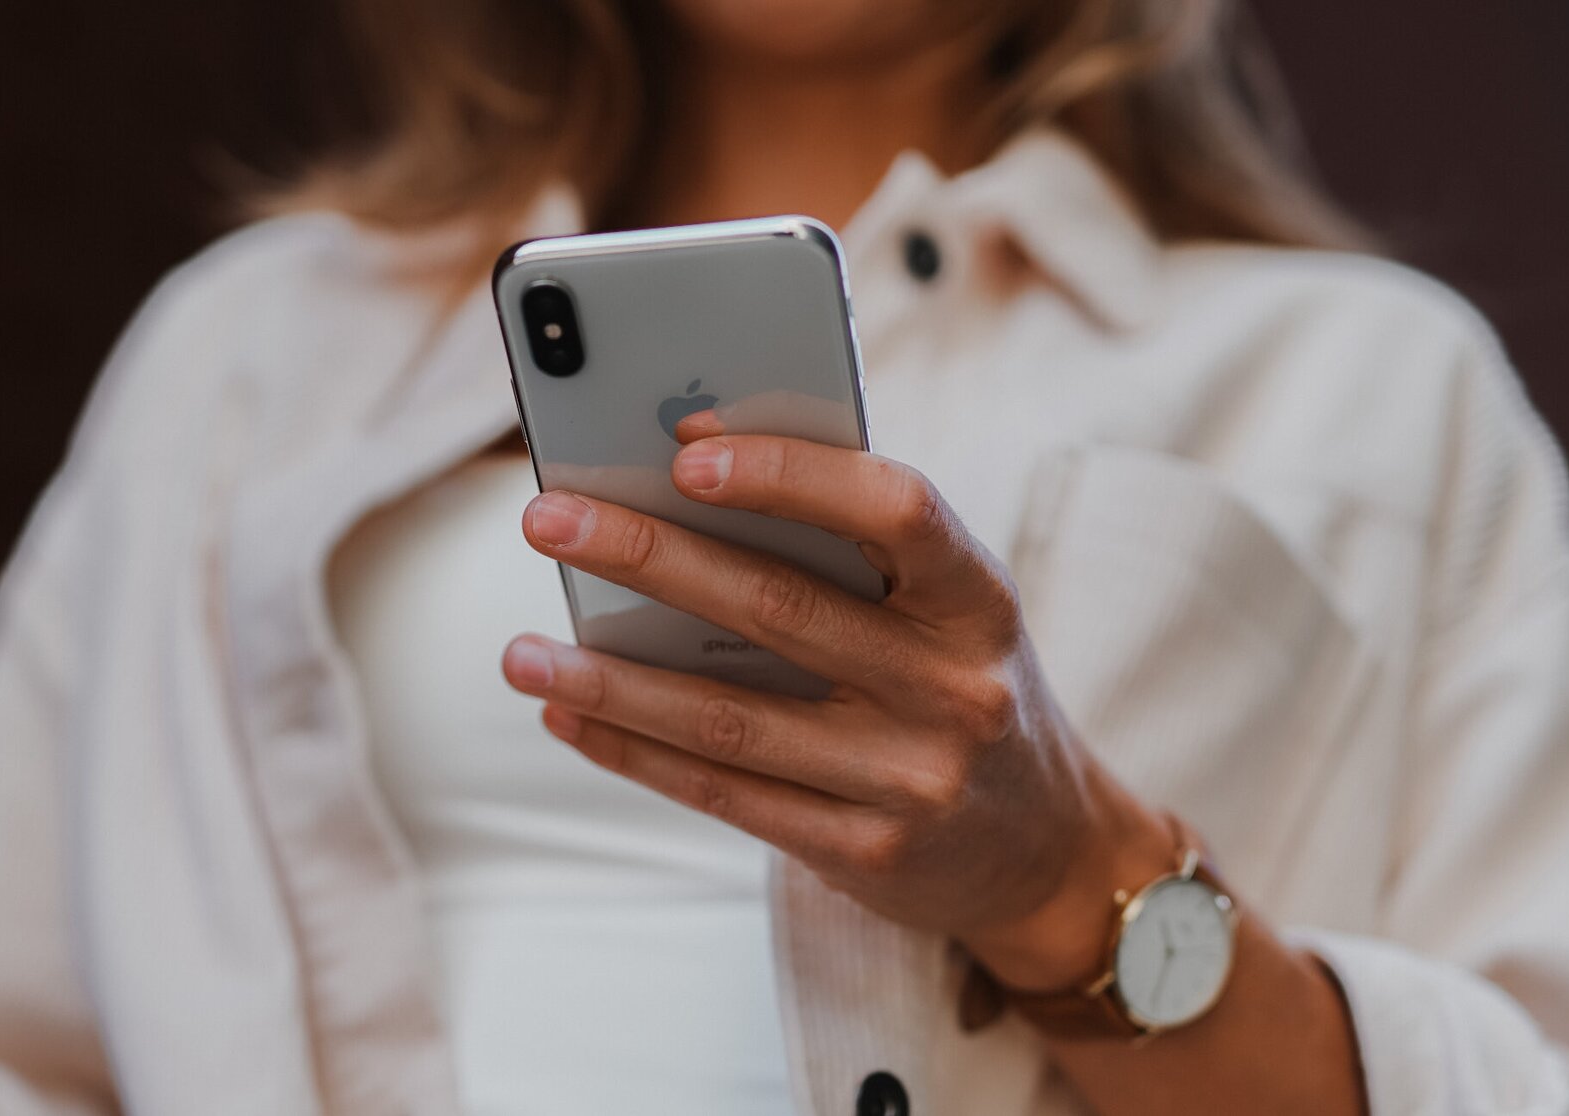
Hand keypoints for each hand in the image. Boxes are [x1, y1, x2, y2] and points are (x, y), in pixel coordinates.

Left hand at [501, 417, 1173, 987]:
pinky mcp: (863, 852)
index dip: (791, 474)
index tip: (686, 448)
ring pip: (730, 718)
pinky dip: (634, 751)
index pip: (897, 510)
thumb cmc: (963, 688)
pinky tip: (569, 714)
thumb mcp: (949, 612)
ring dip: (611, 679)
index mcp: (978, 599)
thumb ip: (852, 553)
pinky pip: (723, 793)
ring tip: (520, 651)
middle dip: (650, 558)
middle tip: (547, 521)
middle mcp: (953, 688)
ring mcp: (909, 778)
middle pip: (781, 609)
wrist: (1048, 852)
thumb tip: (690, 475)